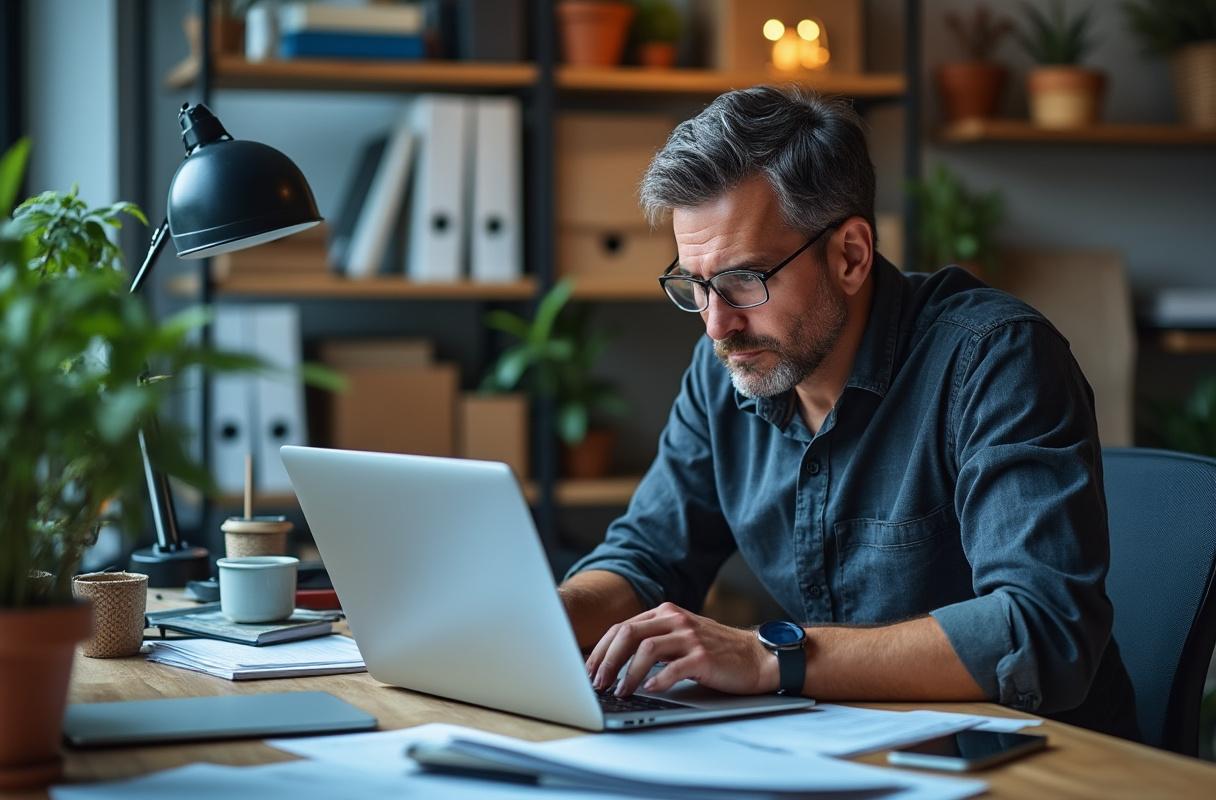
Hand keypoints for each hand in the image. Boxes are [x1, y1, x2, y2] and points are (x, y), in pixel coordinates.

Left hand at [584, 602, 778, 696]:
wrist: (755, 656)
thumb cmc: (715, 651)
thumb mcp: (680, 636)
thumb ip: (653, 640)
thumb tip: (614, 661)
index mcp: (665, 613)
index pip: (622, 627)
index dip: (602, 650)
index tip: (589, 670)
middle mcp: (675, 620)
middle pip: (628, 633)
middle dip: (607, 660)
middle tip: (597, 682)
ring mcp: (690, 637)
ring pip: (646, 649)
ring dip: (627, 673)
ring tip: (620, 691)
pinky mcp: (704, 657)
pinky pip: (673, 668)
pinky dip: (656, 680)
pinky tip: (648, 689)